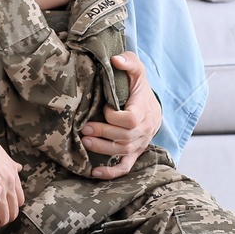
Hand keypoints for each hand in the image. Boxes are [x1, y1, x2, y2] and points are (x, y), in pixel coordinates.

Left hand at [85, 52, 161, 179]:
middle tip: (84, 129)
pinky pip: (126, 167)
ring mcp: (140, 143)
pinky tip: (94, 172)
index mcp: (144, 110)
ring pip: (122, 152)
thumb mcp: (136, 69)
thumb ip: (128, 61)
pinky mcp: (135, 152)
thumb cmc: (137, 85)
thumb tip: (115, 60)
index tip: (105, 108)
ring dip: (102, 149)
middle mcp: (144, 129)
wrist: (150, 103)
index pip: (130, 120)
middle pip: (124, 137)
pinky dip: (110, 172)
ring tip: (84, 142)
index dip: (114, 117)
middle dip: (102, 133)